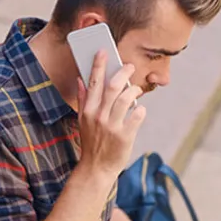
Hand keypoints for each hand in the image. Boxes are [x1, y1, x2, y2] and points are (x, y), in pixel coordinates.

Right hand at [76, 50, 145, 178]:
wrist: (96, 168)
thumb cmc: (92, 143)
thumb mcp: (82, 121)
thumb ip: (82, 100)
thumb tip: (80, 80)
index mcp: (87, 111)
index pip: (93, 83)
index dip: (98, 65)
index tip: (103, 51)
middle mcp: (98, 117)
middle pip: (112, 87)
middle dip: (123, 72)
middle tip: (130, 66)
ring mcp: (112, 126)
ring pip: (126, 99)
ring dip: (134, 90)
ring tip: (137, 90)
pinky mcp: (125, 136)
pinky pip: (137, 115)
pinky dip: (140, 110)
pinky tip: (138, 110)